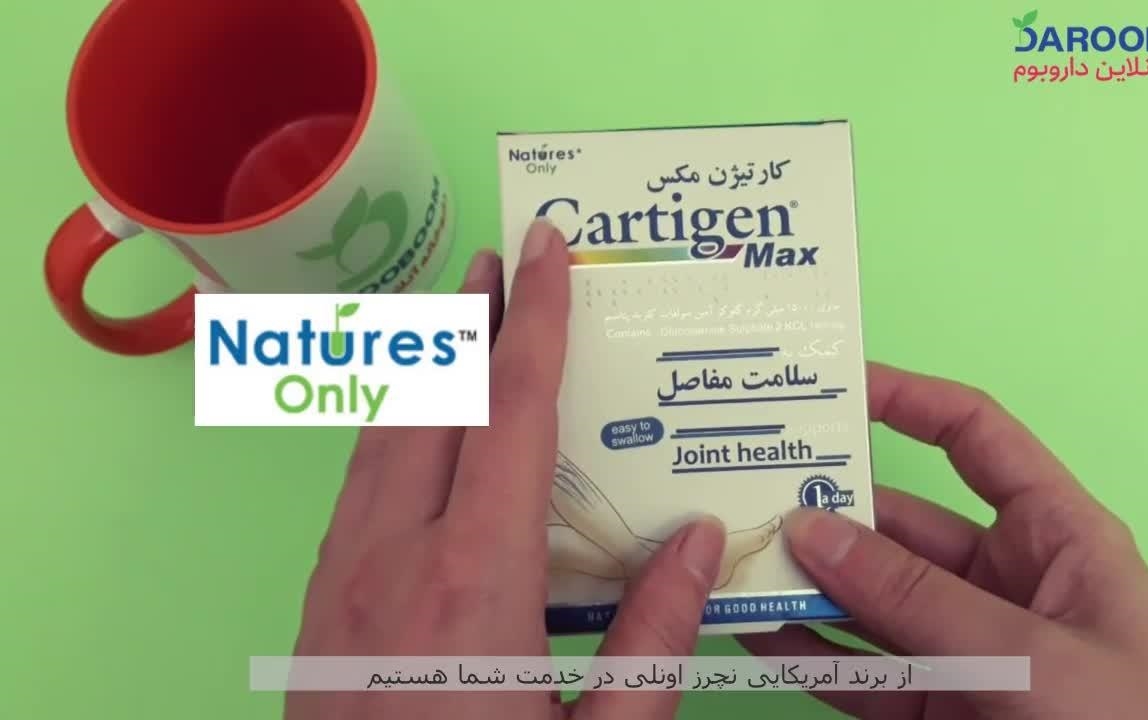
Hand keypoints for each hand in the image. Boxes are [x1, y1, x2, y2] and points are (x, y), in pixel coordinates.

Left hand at [285, 220, 727, 719]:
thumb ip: (649, 638)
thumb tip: (694, 541)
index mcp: (476, 581)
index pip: (512, 414)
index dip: (535, 322)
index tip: (545, 248)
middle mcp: (394, 558)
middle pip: (430, 400)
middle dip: (465, 317)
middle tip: (499, 257)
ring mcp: (340, 582)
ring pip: (379, 437)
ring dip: (423, 368)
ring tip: (457, 320)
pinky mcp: (315, 613)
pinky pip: (355, 490)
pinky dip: (391, 433)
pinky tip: (414, 437)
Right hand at [738, 362, 1147, 718]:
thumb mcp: (1028, 652)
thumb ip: (916, 598)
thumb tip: (810, 531)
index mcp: (1053, 533)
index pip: (974, 438)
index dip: (907, 401)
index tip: (831, 388)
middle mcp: (1003, 580)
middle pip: (900, 523)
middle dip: (827, 508)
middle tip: (744, 491)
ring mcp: (966, 648)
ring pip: (870, 600)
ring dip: (808, 584)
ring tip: (734, 561)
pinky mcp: (938, 709)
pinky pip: (863, 672)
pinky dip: (812, 654)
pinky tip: (760, 635)